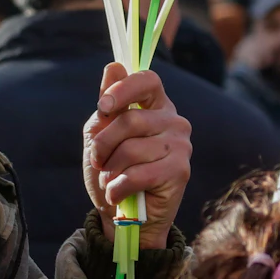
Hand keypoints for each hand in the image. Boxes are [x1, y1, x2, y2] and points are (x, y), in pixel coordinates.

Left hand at [84, 63, 193, 248]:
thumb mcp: (101, 133)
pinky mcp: (180, 171)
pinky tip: (117, 194)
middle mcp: (174, 120)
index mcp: (155, 105)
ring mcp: (181, 145)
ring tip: (110, 179)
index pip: (147, 80)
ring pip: (131, 149)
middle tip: (98, 161)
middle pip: (130, 119)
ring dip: (109, 169)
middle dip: (103, 144)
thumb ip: (109, 104)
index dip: (123, 89)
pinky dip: (117, 187)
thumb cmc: (111, 169)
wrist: (121, 213)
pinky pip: (138, 174)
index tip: (102, 107)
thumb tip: (113, 66)